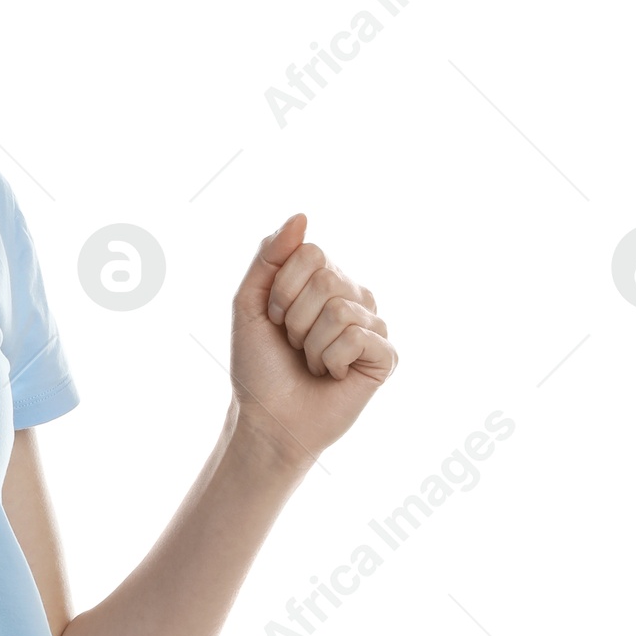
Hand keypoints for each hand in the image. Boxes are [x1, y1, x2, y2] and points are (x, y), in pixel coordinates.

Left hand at [229, 212, 394, 473]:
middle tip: (293, 346)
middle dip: (295, 319)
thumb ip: (269, 257)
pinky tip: (332, 376)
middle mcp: (354, 297)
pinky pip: (358, 338)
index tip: (275, 320)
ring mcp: (373, 326)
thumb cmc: (259, 367)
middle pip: (328, 278)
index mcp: (325, 281)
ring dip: (311, 345)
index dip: (282, 289)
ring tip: (311, 363)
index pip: (311, 252)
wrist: (267, 419)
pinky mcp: (386, 357)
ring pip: (341, 310)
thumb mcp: (250, 304)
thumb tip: (301, 216)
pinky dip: (330, 361)